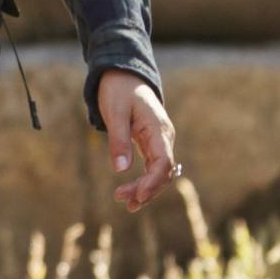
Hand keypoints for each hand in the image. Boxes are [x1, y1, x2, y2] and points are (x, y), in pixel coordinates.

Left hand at [96, 71, 180, 211]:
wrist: (123, 75)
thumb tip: (121, 169)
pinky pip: (153, 167)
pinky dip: (144, 181)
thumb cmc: (119, 91)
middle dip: (146, 189)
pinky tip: (134, 194)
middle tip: (120, 198)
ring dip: (145, 189)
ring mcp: (159, 141)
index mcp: (158, 129)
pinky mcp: (151, 144)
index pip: (164, 162)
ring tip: (126, 202)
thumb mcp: (115, 113)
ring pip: (159, 172)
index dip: (153, 182)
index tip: (138, 196)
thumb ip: (118, 140)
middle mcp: (164, 137)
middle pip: (163, 172)